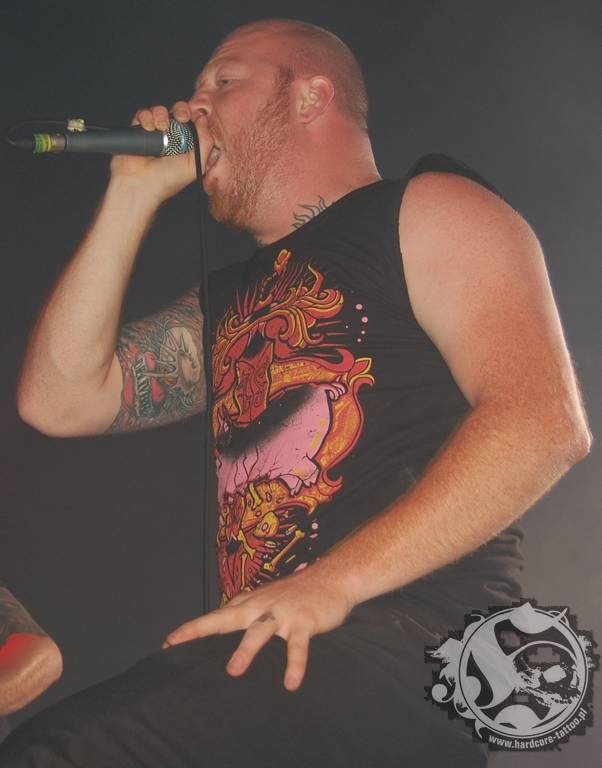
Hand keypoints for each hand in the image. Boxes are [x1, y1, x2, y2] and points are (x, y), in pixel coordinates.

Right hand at [109, 101, 198, 203]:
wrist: (142, 184)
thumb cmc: (168, 180)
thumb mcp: (196, 164)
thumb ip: (205, 142)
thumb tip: (204, 119)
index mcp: (186, 145)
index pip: (193, 123)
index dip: (194, 116)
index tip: (195, 117)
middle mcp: (171, 138)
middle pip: (178, 112)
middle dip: (181, 110)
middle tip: (181, 117)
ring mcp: (154, 133)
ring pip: (160, 110)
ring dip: (161, 114)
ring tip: (161, 127)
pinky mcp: (138, 130)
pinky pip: (143, 114)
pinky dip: (146, 117)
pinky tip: (148, 128)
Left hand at [162, 563, 353, 690]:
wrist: (332, 576)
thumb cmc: (297, 592)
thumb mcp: (266, 598)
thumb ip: (246, 609)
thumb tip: (223, 621)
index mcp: (251, 603)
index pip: (217, 616)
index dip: (192, 629)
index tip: (167, 643)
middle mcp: (261, 606)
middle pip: (226, 617)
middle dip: (201, 630)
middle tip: (175, 644)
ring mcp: (282, 613)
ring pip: (260, 631)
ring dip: (246, 649)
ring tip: (233, 670)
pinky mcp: (304, 621)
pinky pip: (298, 646)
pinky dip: (294, 664)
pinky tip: (290, 683)